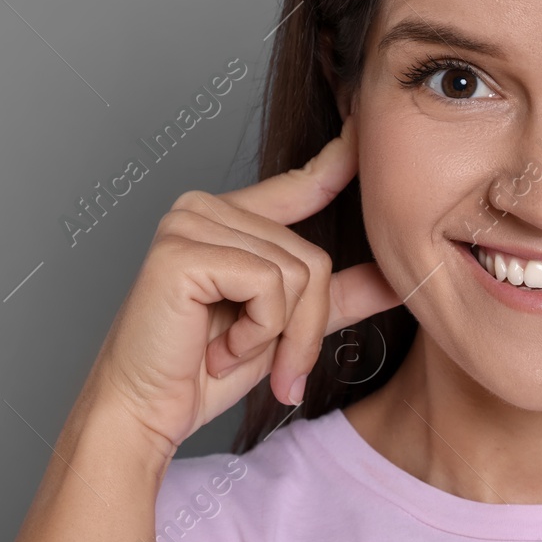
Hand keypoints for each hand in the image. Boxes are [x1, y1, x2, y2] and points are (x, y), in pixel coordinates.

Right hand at [84, 113, 402, 456]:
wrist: (144, 412)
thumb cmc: (203, 371)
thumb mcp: (287, 327)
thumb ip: (336, 296)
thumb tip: (397, 277)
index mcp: (229, 218)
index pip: (299, 184)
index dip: (338, 161)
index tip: (364, 129)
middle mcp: (206, 208)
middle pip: (313, 257)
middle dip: (303, 327)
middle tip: (265, 362)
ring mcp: (190, 223)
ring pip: (297, 274)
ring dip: (278, 335)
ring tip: (231, 352)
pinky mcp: (183, 251)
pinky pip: (268, 286)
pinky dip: (256, 332)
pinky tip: (217, 347)